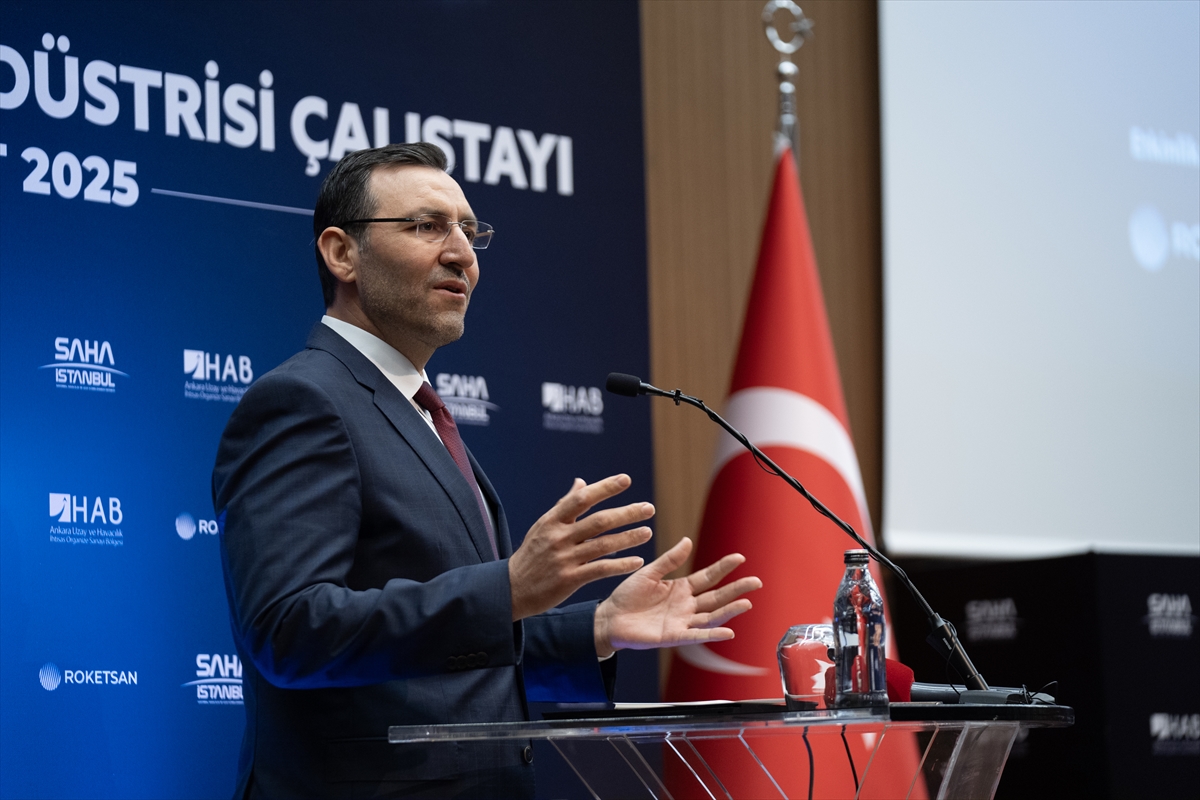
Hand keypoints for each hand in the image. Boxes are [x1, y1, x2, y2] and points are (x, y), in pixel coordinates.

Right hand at [509, 474, 653, 620]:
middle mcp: (559, 537)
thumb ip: (565, 505)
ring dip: (629, 538)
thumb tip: (581, 482)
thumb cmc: (532, 554)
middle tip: (649, 508)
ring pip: (603, 545)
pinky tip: (637, 561)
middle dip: (626, 513)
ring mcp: (564, 558)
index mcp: (553, 520)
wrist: (512, 589)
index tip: (626, 479)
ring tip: (648, 532)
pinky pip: (600, 569)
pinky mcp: (569, 579)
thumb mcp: (543, 526)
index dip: (604, 488)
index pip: (582, 499)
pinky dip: (620, 565)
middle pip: (599, 521)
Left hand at [592, 537, 760, 657]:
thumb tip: (688, 540)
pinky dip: (712, 634)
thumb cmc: (628, 596)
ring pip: (711, 616)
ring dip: (729, 611)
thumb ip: (669, 560)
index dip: (723, 568)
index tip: (739, 558)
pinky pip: (696, 636)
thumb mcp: (649, 573)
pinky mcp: (673, 636)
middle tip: (756, 581)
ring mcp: (681, 622)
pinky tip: (728, 631)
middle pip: (716, 597)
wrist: (610, 619)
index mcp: (681, 589)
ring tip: (747, 602)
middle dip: (736, 589)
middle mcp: (686, 606)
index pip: (708, 577)